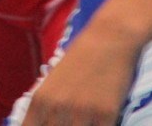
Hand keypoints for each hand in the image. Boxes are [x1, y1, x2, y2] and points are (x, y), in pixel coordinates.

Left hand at [23, 24, 138, 125]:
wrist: (112, 35)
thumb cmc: (81, 56)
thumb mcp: (53, 82)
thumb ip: (45, 109)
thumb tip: (43, 124)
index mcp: (40, 101)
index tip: (50, 123)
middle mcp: (57, 109)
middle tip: (70, 120)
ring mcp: (81, 113)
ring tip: (85, 119)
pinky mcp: (106, 115)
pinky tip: (102, 121)